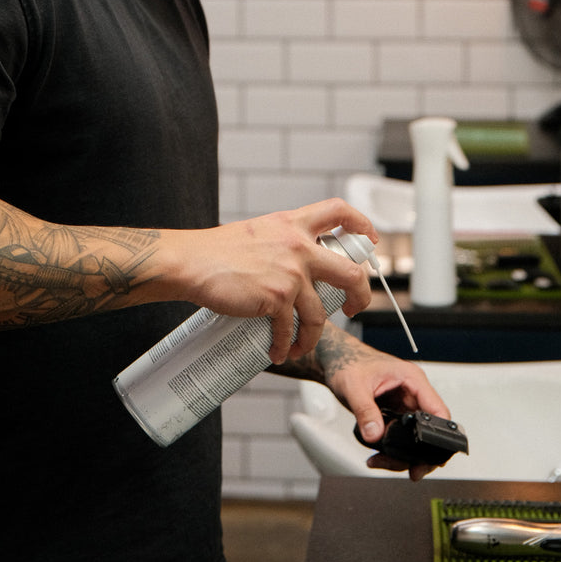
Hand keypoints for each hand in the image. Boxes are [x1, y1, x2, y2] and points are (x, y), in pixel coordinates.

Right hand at [161, 198, 375, 364]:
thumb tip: (298, 263)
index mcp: (292, 223)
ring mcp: (290, 273)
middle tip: (355, 307)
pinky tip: (278, 350)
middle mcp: (297, 245)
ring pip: (320, 313)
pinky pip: (291, 329)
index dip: (361, 223)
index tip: (369, 238)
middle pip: (351, 271)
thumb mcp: (259, 233)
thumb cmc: (216, 251)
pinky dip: (285, 345)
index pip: (338, 211)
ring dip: (313, 336)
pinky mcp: (277, 298)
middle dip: (361, 295)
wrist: (191, 262)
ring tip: (301, 345)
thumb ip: (283, 242)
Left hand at [316, 329, 450, 479]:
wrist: (335, 360)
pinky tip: (379, 455)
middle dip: (420, 454)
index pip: (438, 410)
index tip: (429, 457)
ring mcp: (405, 404)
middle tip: (412, 470)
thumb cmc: (347, 362)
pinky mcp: (395, 413)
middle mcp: (413, 392)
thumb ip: (365, 411)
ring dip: (403, 455)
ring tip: (381, 461)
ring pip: (416, 438)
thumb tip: (375, 434)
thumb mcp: (353, 386)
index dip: (439, 436)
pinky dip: (393, 450)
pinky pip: (402, 437)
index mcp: (412, 379)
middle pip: (430, 430)